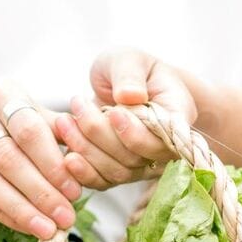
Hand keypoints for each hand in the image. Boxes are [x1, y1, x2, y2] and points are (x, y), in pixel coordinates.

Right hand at [0, 78, 79, 237]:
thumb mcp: (25, 108)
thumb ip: (54, 129)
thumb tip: (87, 158)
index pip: (29, 130)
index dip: (53, 164)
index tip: (75, 191)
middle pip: (8, 158)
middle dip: (41, 192)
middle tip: (66, 217)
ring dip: (21, 210)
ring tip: (48, 229)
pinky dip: (3, 214)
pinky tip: (26, 226)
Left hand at [54, 49, 196, 189]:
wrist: (122, 86)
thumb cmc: (129, 68)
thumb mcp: (129, 59)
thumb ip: (130, 75)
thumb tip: (130, 96)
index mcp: (177, 116)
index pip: (163, 139)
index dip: (136, 133)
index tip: (112, 112)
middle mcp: (164, 147)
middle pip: (136, 158)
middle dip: (102, 135)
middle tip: (77, 104)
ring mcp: (143, 164)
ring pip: (118, 172)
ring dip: (87, 150)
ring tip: (64, 121)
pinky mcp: (120, 172)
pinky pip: (104, 182)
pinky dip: (84, 172)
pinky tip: (67, 156)